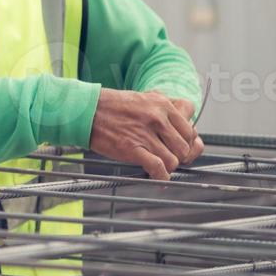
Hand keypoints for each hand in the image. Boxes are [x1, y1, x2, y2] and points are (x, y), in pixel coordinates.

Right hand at [88, 89, 203, 179]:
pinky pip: (158, 168)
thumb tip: (187, 119)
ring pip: (174, 160)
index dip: (188, 140)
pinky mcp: (132, 148)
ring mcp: (145, 134)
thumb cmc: (112, 106)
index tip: (179, 144)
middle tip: (169, 156)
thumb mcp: (143, 97)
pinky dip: (161, 177)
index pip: (191, 129)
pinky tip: (158, 178)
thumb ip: (164, 107)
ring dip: (169, 166)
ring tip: (160, 165)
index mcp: (161, 104)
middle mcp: (157, 118)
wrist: (84, 110)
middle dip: (179, 155)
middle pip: (185, 147)